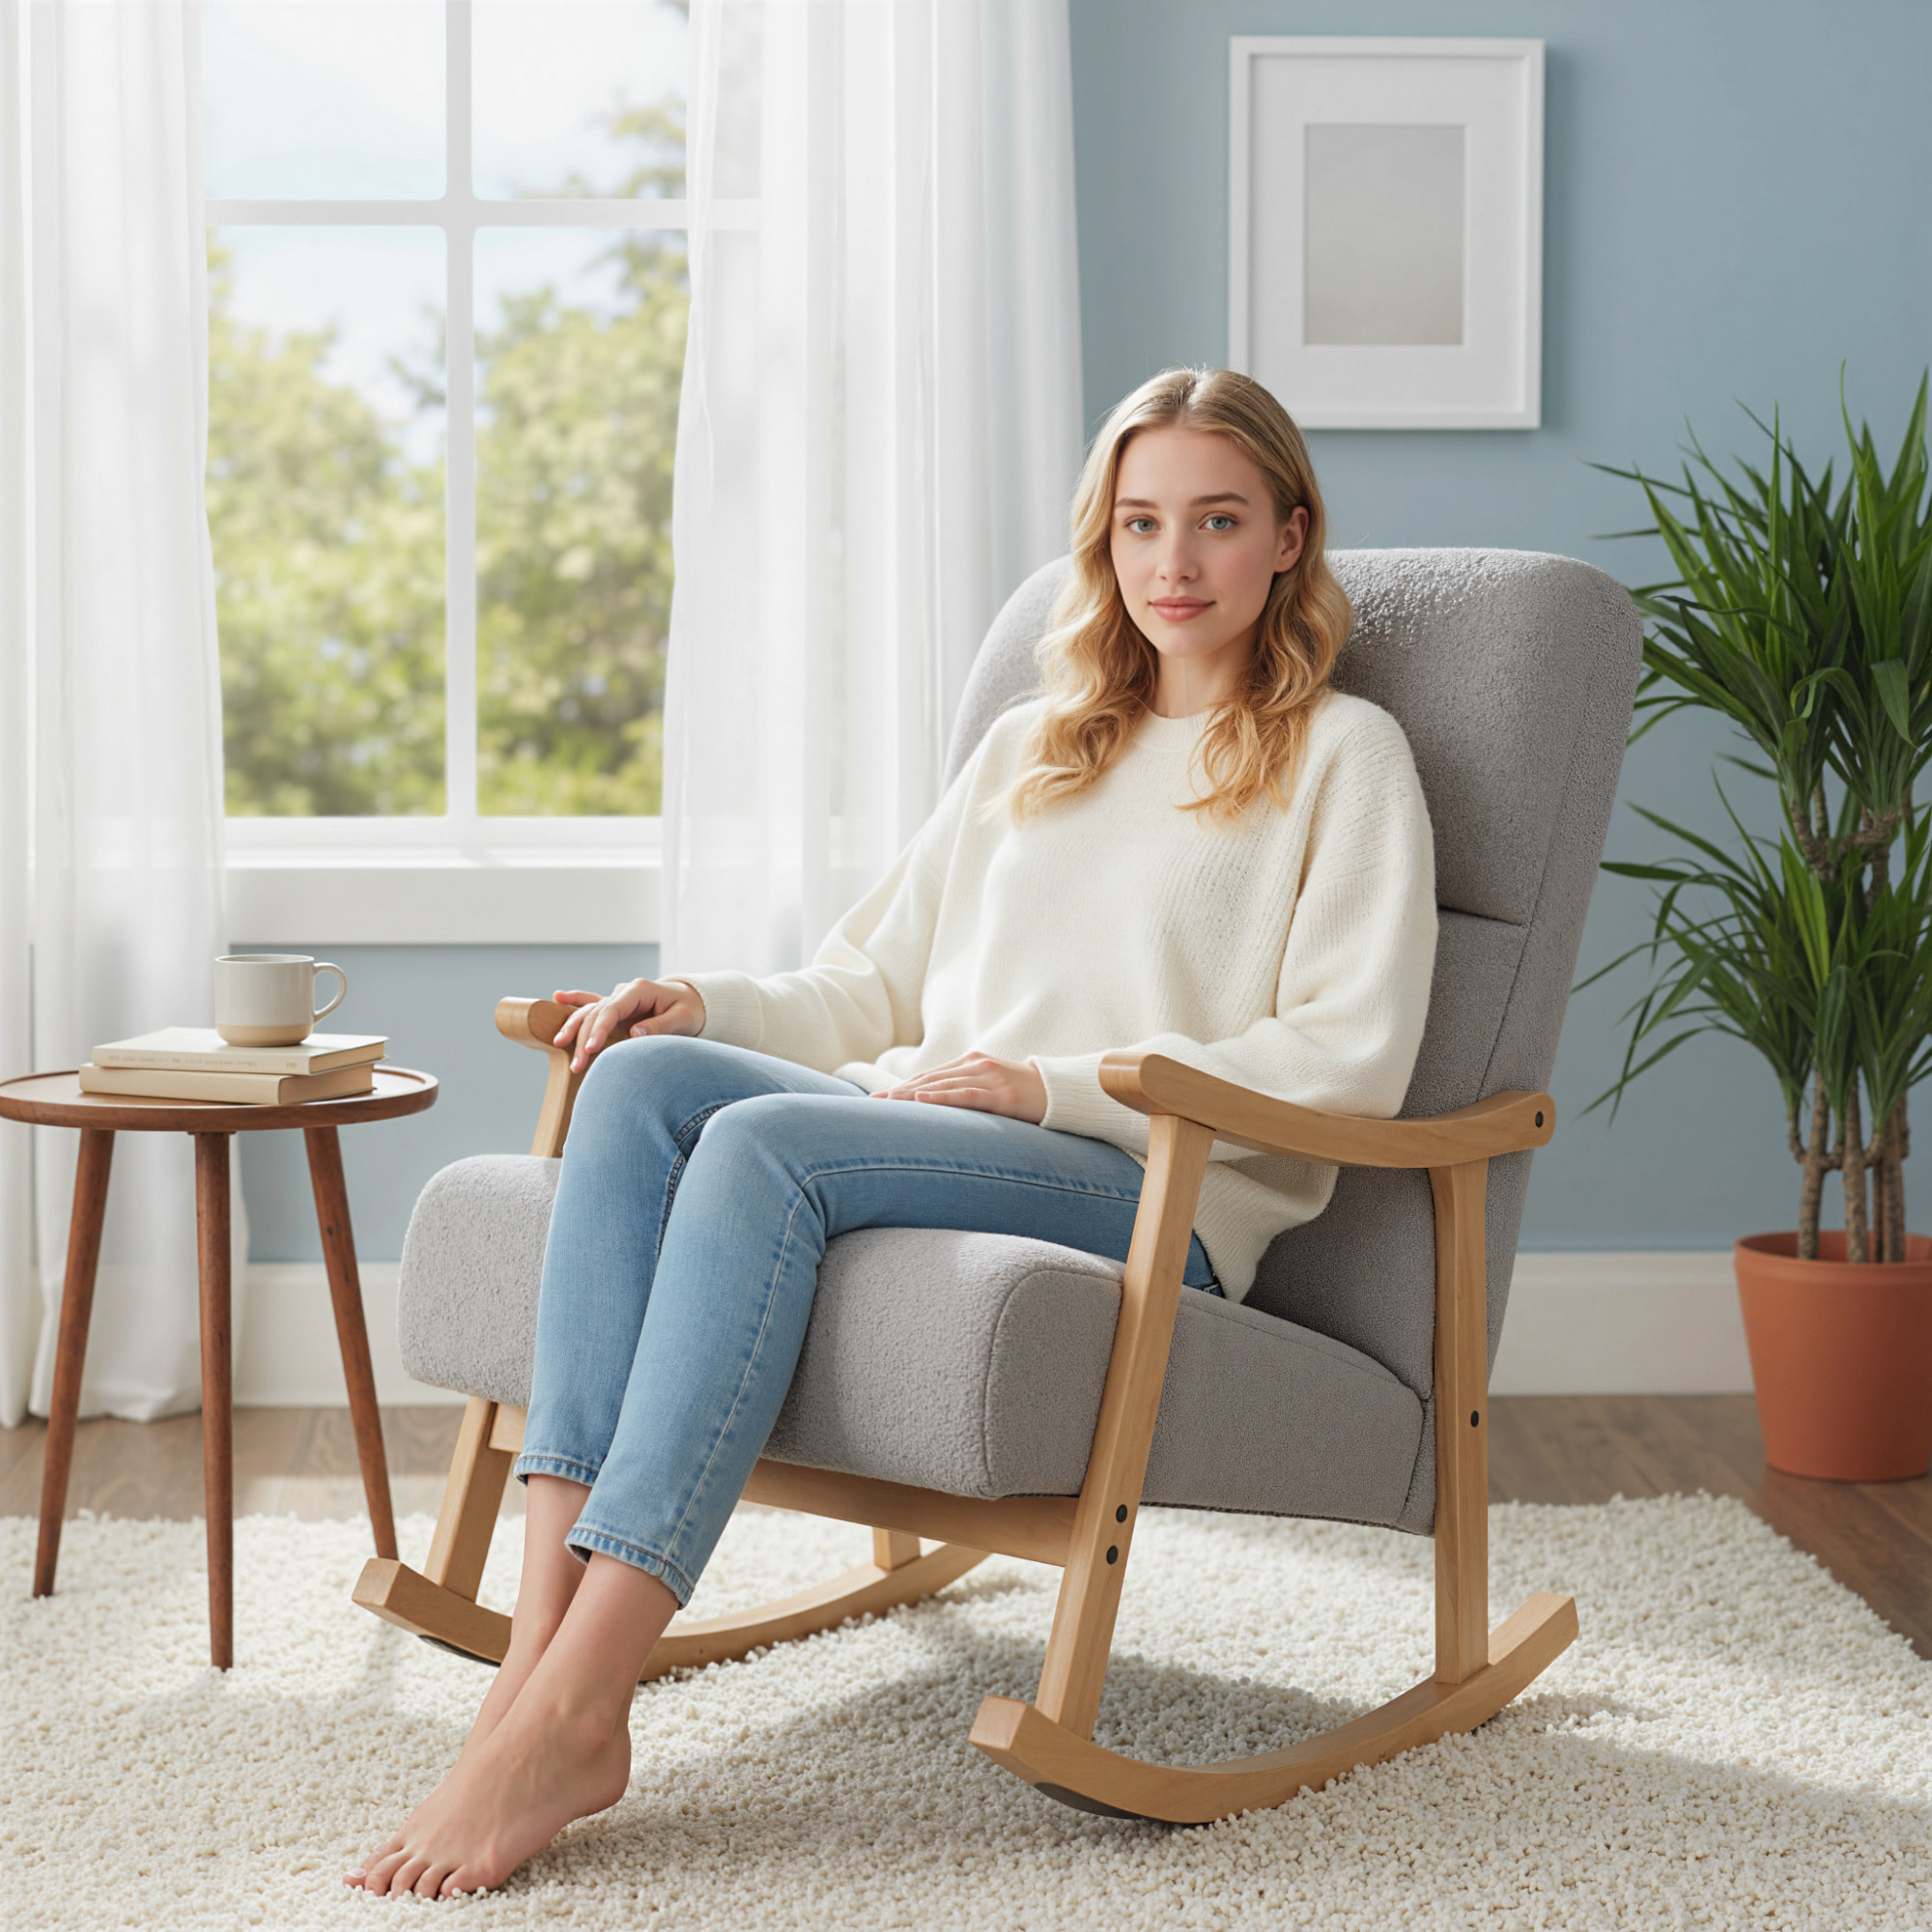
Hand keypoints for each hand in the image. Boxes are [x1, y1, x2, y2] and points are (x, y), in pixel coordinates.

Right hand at [550, 978, 706, 1073]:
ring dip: (573, 1028)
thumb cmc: (689, 1010)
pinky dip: (575, 1000)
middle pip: (596, 1014)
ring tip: (558, 1044)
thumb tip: (634, 1034)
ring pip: (589, 1011)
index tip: (591, 1049)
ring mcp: (618, 999)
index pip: (613, 1009)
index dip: (600, 1029)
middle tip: (577, 1065)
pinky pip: (592, 1003)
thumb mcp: (682, 1019)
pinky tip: (557, 997)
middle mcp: (624, 992)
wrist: (691, 1001)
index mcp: (639, 990)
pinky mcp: (615, 1008)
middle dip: (583, 1039)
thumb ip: (659, 1026)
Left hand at [872, 1050, 1047, 1124]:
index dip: (903, 1086)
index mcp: (973, 1062)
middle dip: (900, 1091)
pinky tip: (922, 1099)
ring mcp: (990, 1079)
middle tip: (874, 1103)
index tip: (879, 1098)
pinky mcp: (1003, 1096)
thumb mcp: (993, 1086)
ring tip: (889, 1103)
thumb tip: (938, 1106)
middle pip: (931, 1079)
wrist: (1063, 1093)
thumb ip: (968, 1089)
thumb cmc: (1026, 1093)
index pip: (930, 1076)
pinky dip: (942, 1097)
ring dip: (912, 1095)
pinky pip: (967, 1095)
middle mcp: (977, 1066)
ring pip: (943, 1085)